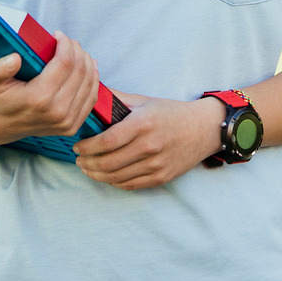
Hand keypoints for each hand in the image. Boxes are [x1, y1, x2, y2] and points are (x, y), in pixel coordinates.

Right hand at [0, 35, 100, 141]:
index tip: (59, 35)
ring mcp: (66, 121)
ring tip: (77, 51)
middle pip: (80, 71)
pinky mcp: (72, 126)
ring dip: (87, 62)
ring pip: (89, 83)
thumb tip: (15, 58)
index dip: (66, 44)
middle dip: (77, 50)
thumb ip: (0, 68)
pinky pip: (91, 97)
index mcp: (39, 98)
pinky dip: (92, 79)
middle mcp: (57, 112)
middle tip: (68, 42)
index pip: (65, 63)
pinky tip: (87, 67)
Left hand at [74, 93, 223, 190]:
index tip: (77, 146)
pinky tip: (106, 175)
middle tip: (79, 160)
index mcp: (143, 124)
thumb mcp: (145, 101)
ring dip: (97, 175)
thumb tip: (92, 95)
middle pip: (108, 162)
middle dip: (87, 163)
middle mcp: (149, 146)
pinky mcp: (161, 177)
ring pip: (116, 177)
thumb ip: (117, 100)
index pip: (107, 141)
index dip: (88, 147)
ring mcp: (156, 164)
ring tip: (88, 168)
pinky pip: (130, 185)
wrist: (203, 129)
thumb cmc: (172, 112)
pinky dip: (114, 182)